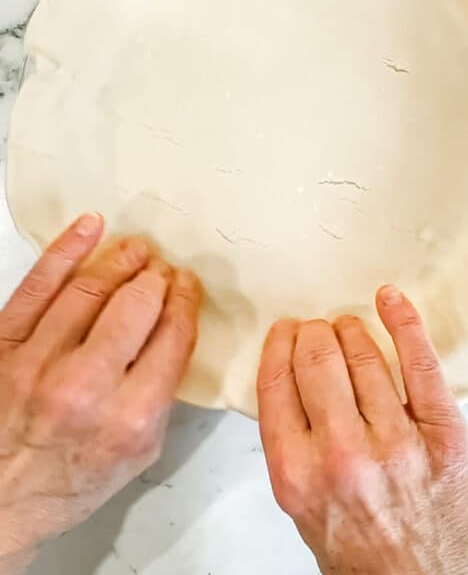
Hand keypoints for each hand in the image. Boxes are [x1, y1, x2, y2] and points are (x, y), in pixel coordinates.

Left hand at [0, 214, 201, 574]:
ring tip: (136, 250)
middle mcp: (86, 387)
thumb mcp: (140, 452)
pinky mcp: (4, 345)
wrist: (2, 500)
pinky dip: (66, 249)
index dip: (185, 300)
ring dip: (121, 259)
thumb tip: (173, 327)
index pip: (173, 335)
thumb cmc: (70, 479)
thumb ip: (162, 391)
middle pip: (137, 304)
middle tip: (162, 271)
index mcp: (130, 417)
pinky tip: (89, 229)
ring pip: (91, 287)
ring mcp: (39, 362)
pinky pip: (38, 284)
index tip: (187, 287)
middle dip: (157, 279)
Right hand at [257, 286, 467, 574]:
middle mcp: (342, 455)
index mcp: (297, 474)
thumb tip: (289, 375)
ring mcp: (397, 442)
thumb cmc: (363, 552)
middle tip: (318, 331)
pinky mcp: (443, 433)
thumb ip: (291, 445)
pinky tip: (391, 300)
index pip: (276, 382)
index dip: (279, 346)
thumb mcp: (303, 508)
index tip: (285, 333)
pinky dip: (404, 323)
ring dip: (352, 330)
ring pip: (364, 355)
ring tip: (349, 328)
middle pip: (317, 360)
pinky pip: (420, 363)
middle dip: (314, 334)